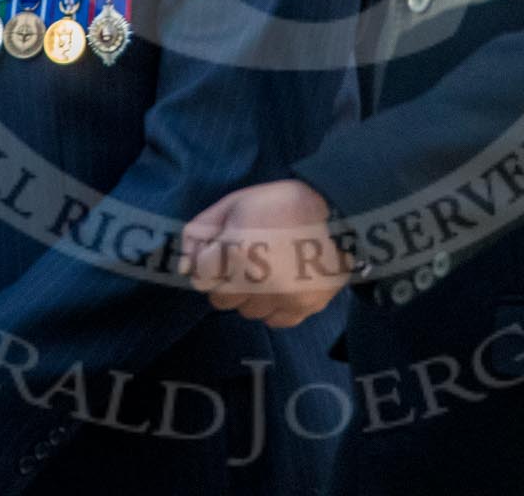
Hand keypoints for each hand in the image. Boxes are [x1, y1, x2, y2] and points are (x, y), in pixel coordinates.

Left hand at [183, 179, 350, 327]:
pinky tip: (284, 284)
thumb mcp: (235, 203)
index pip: (200, 276)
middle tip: (247, 259)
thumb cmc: (282, 203)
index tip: (224, 250)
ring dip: (251, 295)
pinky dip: (275, 306)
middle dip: (227, 280)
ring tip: (270, 269)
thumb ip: (201, 232)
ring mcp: (281, 299)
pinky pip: (275, 320)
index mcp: (236, 252)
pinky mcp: (303, 309)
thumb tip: (183, 265)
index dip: (209, 261)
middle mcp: (257, 282)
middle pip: (220, 299)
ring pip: (247, 312)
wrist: (340, 214)